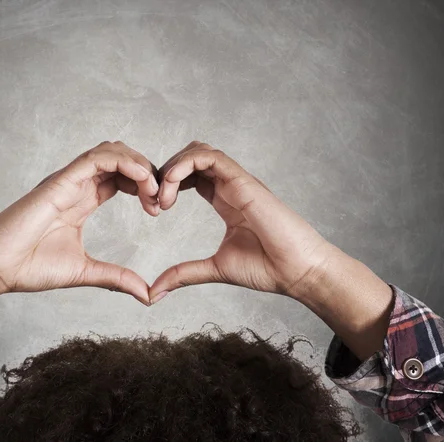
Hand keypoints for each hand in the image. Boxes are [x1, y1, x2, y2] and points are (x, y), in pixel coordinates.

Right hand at [0, 141, 158, 304]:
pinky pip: (97, 157)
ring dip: (139, 164)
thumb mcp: (85, 271)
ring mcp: (68, 180)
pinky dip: (123, 161)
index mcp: (82, 200)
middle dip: (147, 173)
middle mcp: (77, 185)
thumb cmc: (31, 267)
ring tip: (153, 190)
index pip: (120, 178)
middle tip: (161, 200)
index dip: (144, 187)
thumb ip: (117, 278)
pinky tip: (141, 180)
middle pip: (121, 159)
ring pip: (112, 150)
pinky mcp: (60, 180)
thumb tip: (147, 295)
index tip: (158, 210)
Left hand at [149, 141, 336, 302]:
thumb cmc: (266, 268)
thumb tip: (154, 292)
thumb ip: (184, 274)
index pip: (190, 176)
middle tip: (152, 202)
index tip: (154, 208)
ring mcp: (237, 181)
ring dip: (172, 168)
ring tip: (161, 198)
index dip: (167, 184)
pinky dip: (184, 166)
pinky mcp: (243, 182)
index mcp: (224, 200)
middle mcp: (230, 186)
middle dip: (164, 173)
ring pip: (198, 151)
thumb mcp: (214, 269)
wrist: (297, 272)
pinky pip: (209, 157)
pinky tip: (171, 189)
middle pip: (190, 158)